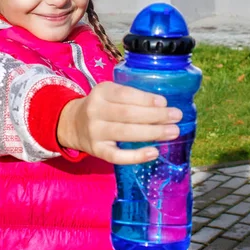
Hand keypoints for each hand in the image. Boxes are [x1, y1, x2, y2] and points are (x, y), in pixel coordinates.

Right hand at [57, 82, 182, 164]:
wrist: (72, 124)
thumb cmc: (101, 106)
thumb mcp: (110, 93)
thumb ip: (131, 96)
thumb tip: (164, 105)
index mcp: (101, 93)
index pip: (125, 94)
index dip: (146, 99)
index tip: (165, 102)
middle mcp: (95, 111)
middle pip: (128, 114)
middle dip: (155, 115)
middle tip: (177, 117)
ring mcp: (95, 133)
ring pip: (125, 133)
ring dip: (152, 133)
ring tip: (173, 132)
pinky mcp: (97, 151)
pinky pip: (118, 156)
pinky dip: (136, 156)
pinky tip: (154, 152)